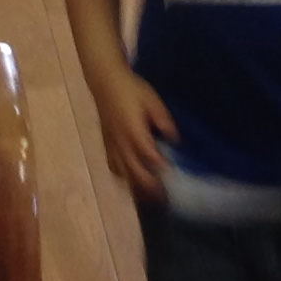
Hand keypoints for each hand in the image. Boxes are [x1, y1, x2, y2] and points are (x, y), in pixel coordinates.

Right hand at [93, 69, 176, 194]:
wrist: (105, 82)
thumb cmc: (132, 89)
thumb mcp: (152, 100)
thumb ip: (163, 120)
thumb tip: (174, 139)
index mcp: (134, 131)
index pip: (148, 156)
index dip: (160, 169)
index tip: (173, 178)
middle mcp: (121, 143)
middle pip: (134, 171)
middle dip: (149, 186)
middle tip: (163, 198)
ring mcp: (112, 145)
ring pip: (123, 173)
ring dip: (136, 187)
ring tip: (149, 198)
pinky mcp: (106, 145)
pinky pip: (113, 167)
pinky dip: (123, 178)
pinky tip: (131, 181)